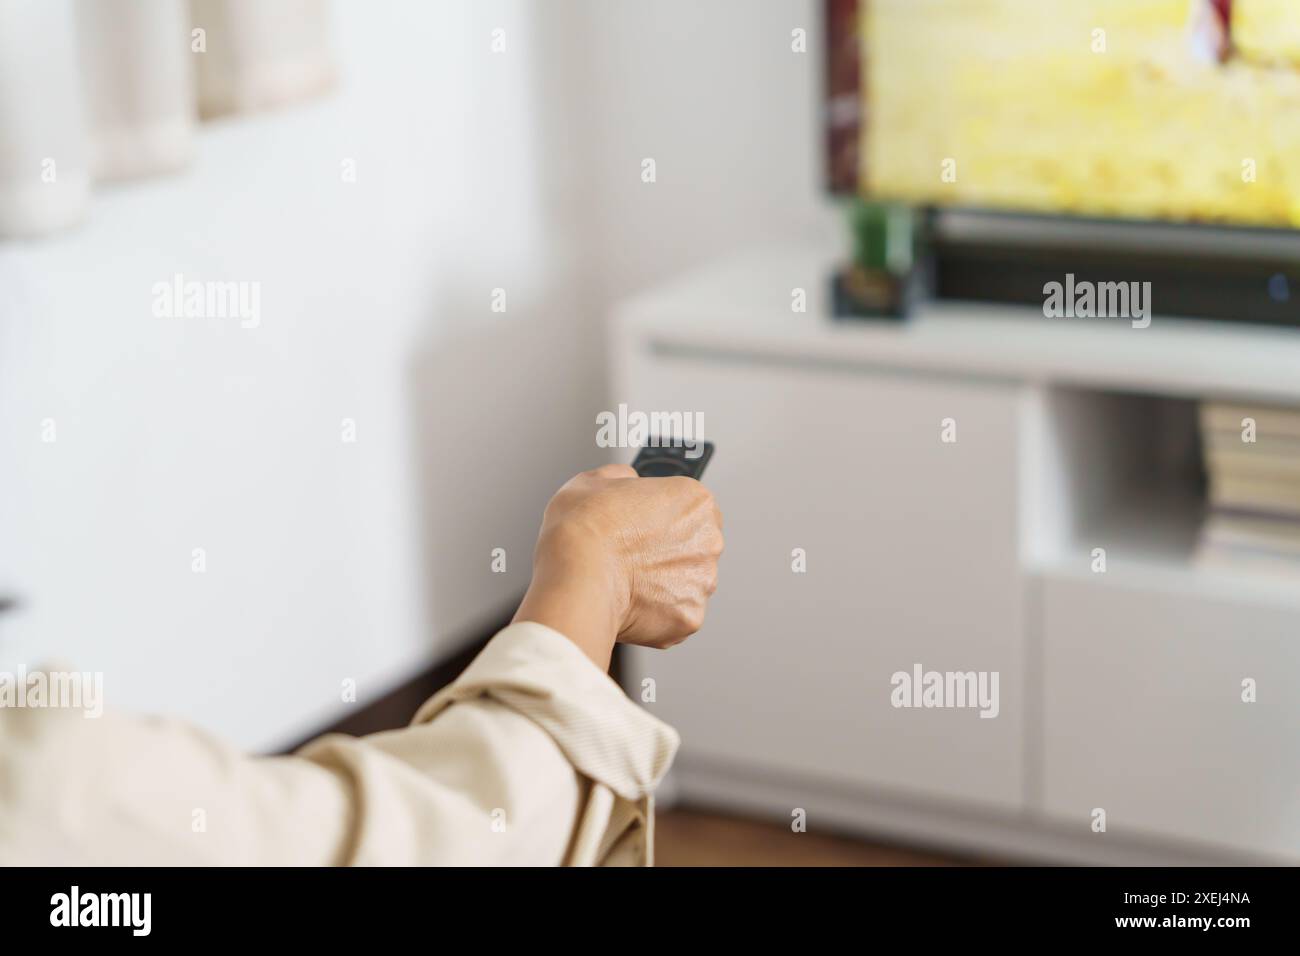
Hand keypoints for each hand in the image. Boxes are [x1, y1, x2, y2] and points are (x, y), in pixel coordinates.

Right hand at [512, 463, 723, 670]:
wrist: (577, 578)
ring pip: (684, 584)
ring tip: (623, 582)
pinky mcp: (690, 618)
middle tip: (628, 557)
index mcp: (695, 500)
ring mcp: (702, 582)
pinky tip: (627, 603)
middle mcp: (709, 539)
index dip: (658, 519)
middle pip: (692, 547)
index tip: (638, 528)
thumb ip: (622, 478)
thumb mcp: (593, 481)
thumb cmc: (583, 529)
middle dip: (665, 553)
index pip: (688, 508)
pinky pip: (674, 616)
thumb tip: (627, 481)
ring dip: (661, 585)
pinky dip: (654, 614)